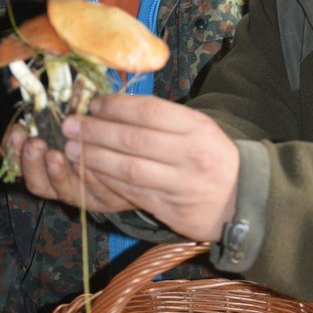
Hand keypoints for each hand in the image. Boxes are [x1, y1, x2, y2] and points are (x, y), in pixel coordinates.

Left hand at [7, 94, 239, 242]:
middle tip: (69, 125)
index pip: (149, 111)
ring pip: (128, 169)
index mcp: (196, 127)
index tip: (92, 104)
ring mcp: (180, 184)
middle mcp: (189, 154)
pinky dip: (107, 181)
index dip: (115, 107)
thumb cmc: (212, 158)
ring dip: (94, 158)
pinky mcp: (170, 208)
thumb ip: (164, 118)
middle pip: (133, 140)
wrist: (242, 200)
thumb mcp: (198, 129)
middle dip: (96, 132)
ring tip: (72, 149)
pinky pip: (132, 192)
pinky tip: (89, 172)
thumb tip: (115, 104)